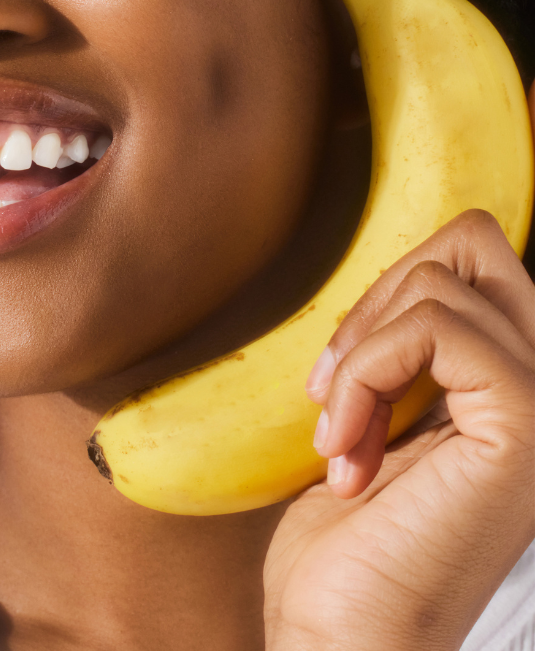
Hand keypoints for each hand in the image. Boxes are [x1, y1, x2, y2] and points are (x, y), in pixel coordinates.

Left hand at [262, 85, 534, 650]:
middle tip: (335, 386)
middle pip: (474, 241)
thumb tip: (408, 270)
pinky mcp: (523, 424)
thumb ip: (413, 348)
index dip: (390, 293)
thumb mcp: (382, 414)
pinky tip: (343, 448)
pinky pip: (432, 326)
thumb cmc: (348, 545)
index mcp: (516, 387)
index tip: (341, 378)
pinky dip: (363, 371)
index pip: (475, 258)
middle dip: (380, 296)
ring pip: (440, 279)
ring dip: (358, 351)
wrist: (344, 638)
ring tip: (337, 433)